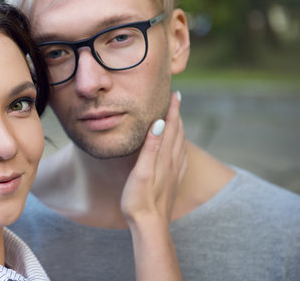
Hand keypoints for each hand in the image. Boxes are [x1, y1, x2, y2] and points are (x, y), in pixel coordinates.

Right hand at [120, 91, 185, 280]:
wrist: (150, 226)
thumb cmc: (139, 200)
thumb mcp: (140, 172)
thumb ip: (150, 147)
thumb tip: (158, 123)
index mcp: (164, 157)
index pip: (170, 126)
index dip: (173, 109)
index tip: (175, 93)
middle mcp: (172, 162)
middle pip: (178, 132)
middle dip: (177, 114)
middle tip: (176, 99)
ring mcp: (174, 172)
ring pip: (180, 144)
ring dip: (179, 128)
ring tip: (177, 117)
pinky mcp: (173, 181)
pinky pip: (181, 157)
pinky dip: (180, 145)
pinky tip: (179, 147)